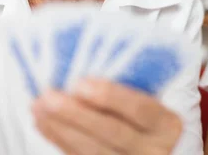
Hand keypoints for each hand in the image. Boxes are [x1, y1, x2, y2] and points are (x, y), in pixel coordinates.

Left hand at [32, 79, 182, 154]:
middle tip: (49, 96)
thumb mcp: (155, 97)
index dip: (112, 97)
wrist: (159, 147)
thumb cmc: (152, 114)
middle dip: (77, 114)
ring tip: (39, 106)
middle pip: (113, 132)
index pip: (142, 110)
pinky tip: (45, 122)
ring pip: (92, 151)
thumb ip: (132, 84)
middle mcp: (152, 149)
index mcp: (167, 124)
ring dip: (60, 127)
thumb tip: (87, 61)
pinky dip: (59, 138)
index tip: (82, 83)